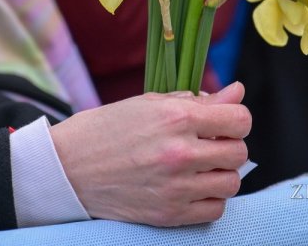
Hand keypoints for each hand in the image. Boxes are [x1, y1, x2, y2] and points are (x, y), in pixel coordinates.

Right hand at [50, 81, 250, 225]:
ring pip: (231, 183)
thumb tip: (237, 92)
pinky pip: (215, 210)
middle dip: (228, 145)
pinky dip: (209, 199)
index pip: (239, 120)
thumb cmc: (107, 128)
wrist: (68, 167)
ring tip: (199, 167)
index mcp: (175, 117)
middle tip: (207, 144)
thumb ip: (198, 100)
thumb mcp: (150, 102)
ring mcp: (176, 187)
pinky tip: (191, 187)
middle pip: (239, 152)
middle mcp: (180, 153)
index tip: (224, 122)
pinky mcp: (169, 214)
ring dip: (221, 173)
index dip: (235, 119)